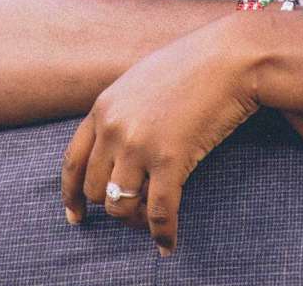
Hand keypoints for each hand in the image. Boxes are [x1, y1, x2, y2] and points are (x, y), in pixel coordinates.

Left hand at [60, 25, 259, 255]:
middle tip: (136, 217)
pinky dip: (163, 234)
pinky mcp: (171, 159)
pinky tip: (168, 245)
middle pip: (96, 189)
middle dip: (114, 209)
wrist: (230, 57)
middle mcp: (114, 128)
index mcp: (103, 108)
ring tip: (152, 226)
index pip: (72, 163)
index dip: (71, 195)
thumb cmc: (196, 64)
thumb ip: (125, 108)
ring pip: (121, 205)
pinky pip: (159, 211)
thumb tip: (122, 140)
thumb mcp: (143, 79)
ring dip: (135, 222)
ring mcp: (140, 145)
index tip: (77, 216)